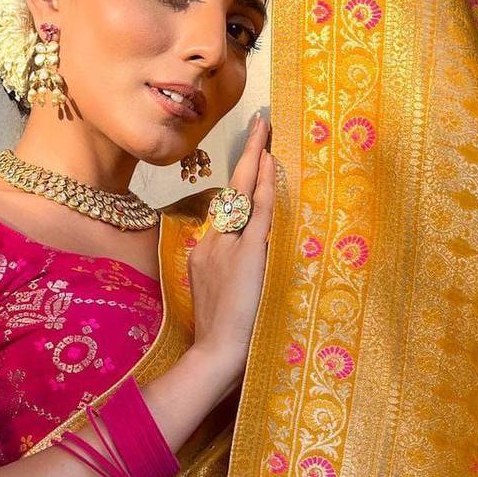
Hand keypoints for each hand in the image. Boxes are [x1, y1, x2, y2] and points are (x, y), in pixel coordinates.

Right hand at [187, 112, 275, 382]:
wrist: (215, 353)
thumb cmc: (220, 339)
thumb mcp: (219, 302)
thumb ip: (228, 279)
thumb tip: (244, 268)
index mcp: (205, 255)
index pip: (225, 211)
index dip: (238, 183)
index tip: (251, 159)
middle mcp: (212, 243)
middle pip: (231, 192)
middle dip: (247, 156)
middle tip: (260, 123)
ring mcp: (227, 245)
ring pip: (244, 195)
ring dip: (257, 161)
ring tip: (266, 130)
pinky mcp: (245, 253)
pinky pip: (258, 212)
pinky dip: (265, 187)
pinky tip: (273, 164)